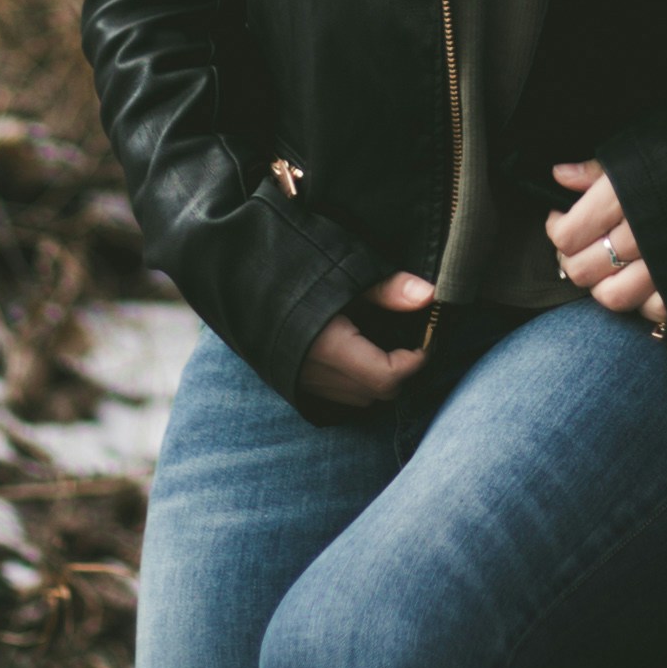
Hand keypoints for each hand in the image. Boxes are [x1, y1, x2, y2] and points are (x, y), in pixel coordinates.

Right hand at [297, 271, 439, 412]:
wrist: (237, 276)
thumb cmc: (294, 269)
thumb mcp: (345, 272)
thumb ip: (387, 289)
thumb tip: (429, 296)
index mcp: (331, 348)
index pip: (388, 376)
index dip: (415, 361)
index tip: (426, 340)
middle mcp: (317, 373)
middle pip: (377, 392)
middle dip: (400, 371)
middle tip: (410, 341)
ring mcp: (302, 380)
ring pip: (359, 398)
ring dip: (378, 379)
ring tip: (385, 345)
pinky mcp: (292, 380)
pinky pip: (337, 394)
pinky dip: (356, 383)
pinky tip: (359, 354)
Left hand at [547, 163, 666, 336]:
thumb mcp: (651, 138)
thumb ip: (602, 167)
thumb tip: (560, 176)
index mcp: (626, 192)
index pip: (568, 235)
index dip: (558, 229)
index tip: (563, 217)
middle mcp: (644, 231)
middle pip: (584, 269)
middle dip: (575, 259)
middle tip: (584, 243)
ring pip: (614, 297)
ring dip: (605, 284)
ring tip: (613, 265)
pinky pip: (657, 311)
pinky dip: (646, 301)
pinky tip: (648, 280)